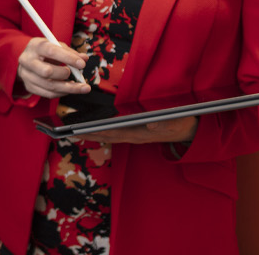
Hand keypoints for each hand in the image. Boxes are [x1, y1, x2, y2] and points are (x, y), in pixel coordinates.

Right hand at [17, 37, 89, 97]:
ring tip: (82, 87)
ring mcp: (27, 75)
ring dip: (69, 88)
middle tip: (77, 74)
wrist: (26, 59)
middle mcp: (28, 61)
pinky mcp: (29, 87)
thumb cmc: (44, 51)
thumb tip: (84, 58)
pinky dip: (62, 93)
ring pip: (49, 86)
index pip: (51, 51)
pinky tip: (70, 89)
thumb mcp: (55, 45)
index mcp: (35, 47)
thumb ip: (69, 52)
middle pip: (46, 72)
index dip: (68, 58)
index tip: (82, 64)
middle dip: (65, 74)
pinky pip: (48, 94)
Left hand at [79, 115, 196, 145]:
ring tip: (74, 131)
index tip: (82, 130)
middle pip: (106, 136)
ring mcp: (134, 136)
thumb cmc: (181, 122)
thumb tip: (152, 121)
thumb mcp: (177, 121)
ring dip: (92, 134)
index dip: (97, 131)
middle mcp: (134, 136)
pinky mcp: (135, 134)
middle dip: (87, 134)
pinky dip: (102, 132)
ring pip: (108, 136)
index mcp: (141, 133)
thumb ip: (165, 121)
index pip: (114, 133)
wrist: (189, 131)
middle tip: (68, 132)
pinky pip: (114, 135)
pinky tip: (93, 129)